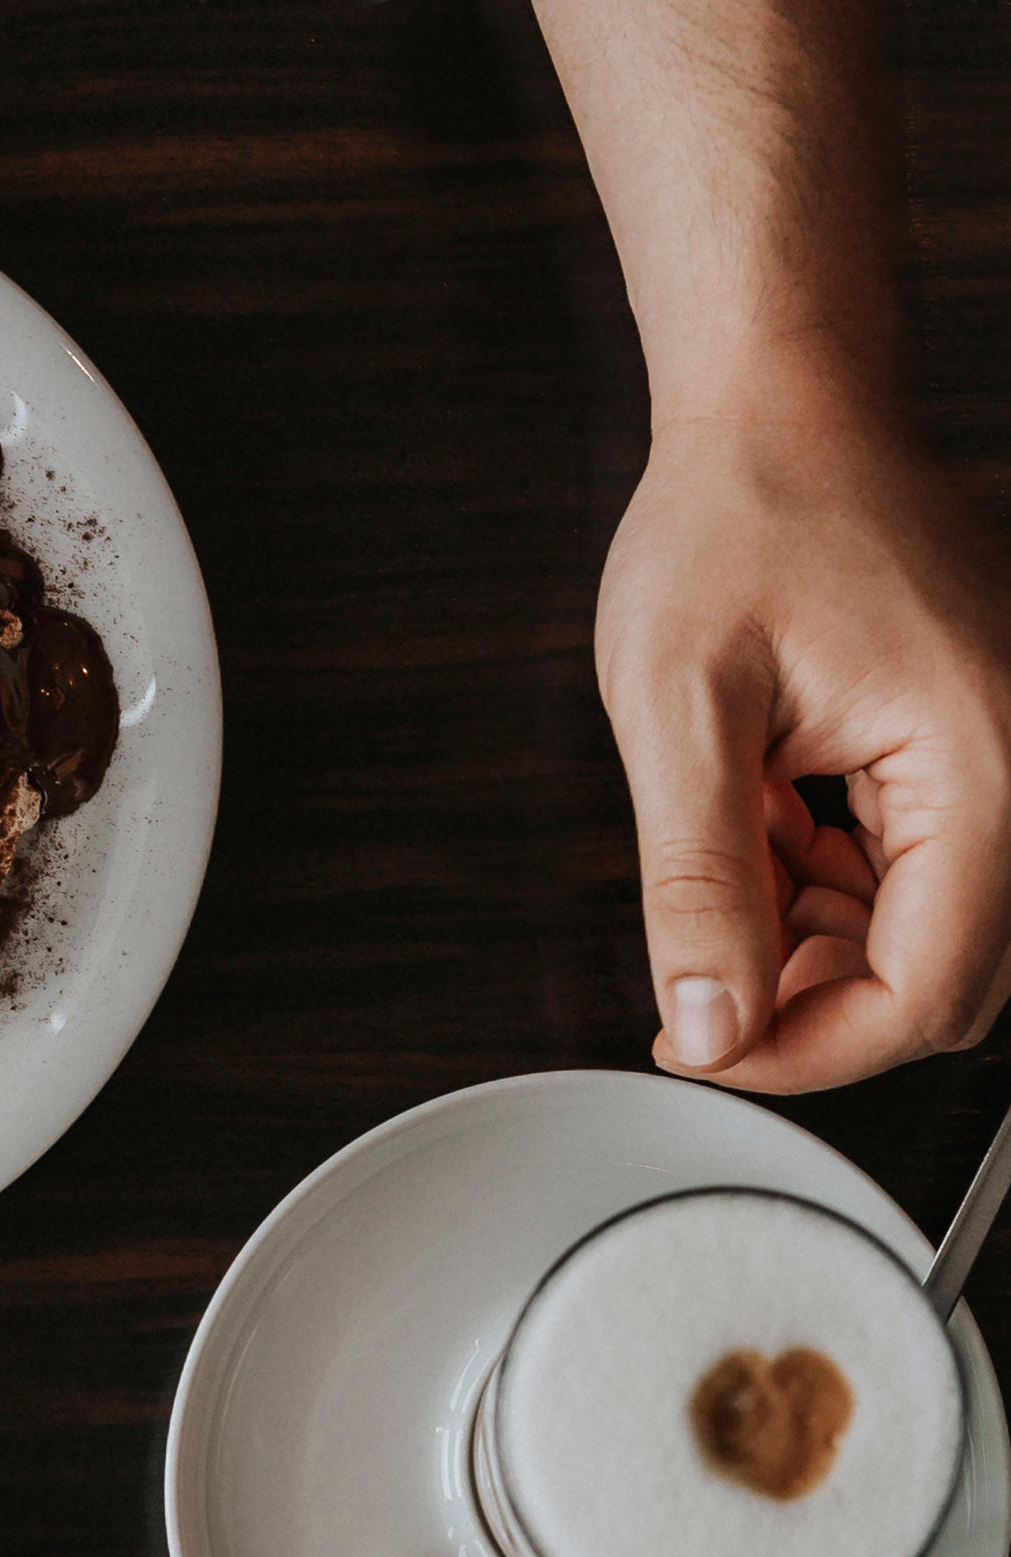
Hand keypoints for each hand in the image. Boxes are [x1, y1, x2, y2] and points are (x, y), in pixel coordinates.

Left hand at [595, 377, 1010, 1090]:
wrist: (780, 405)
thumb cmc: (737, 515)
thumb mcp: (679, 712)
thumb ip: (699, 886)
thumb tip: (712, 1027)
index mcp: (979, 757)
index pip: (926, 991)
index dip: (805, 1050)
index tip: (699, 1042)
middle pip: (948, 984)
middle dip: (820, 1006)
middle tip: (706, 969)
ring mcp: (1005, 757)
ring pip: (932, 942)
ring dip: (822, 949)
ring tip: (734, 863)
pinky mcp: (973, 753)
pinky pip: (922, 880)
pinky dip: (835, 896)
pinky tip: (769, 833)